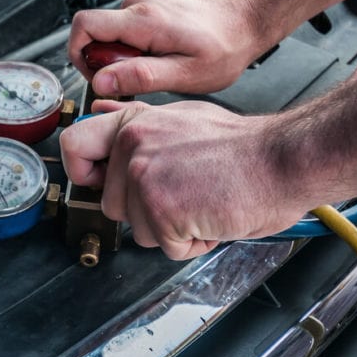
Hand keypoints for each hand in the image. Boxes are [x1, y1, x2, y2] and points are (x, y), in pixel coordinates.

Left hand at [59, 99, 311, 259]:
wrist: (282, 159)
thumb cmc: (241, 146)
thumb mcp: (179, 118)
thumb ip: (135, 119)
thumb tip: (101, 109)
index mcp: (132, 123)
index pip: (74, 145)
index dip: (82, 173)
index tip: (98, 183)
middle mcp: (132, 145)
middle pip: (111, 204)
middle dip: (146, 211)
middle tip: (184, 192)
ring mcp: (144, 177)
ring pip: (139, 230)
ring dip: (172, 228)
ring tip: (201, 201)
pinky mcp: (162, 209)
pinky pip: (166, 247)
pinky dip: (192, 243)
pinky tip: (210, 216)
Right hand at [68, 0, 266, 96]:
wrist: (247, 20)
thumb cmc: (225, 46)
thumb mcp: (185, 74)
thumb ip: (140, 77)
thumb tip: (103, 81)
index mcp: (142, 20)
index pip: (84, 26)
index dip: (78, 54)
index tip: (95, 76)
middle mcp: (138, 5)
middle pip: (95, 33)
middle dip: (105, 62)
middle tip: (135, 80)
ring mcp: (142, 3)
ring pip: (110, 34)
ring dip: (121, 57)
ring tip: (154, 69)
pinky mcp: (148, 7)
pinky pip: (124, 30)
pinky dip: (133, 48)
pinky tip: (160, 58)